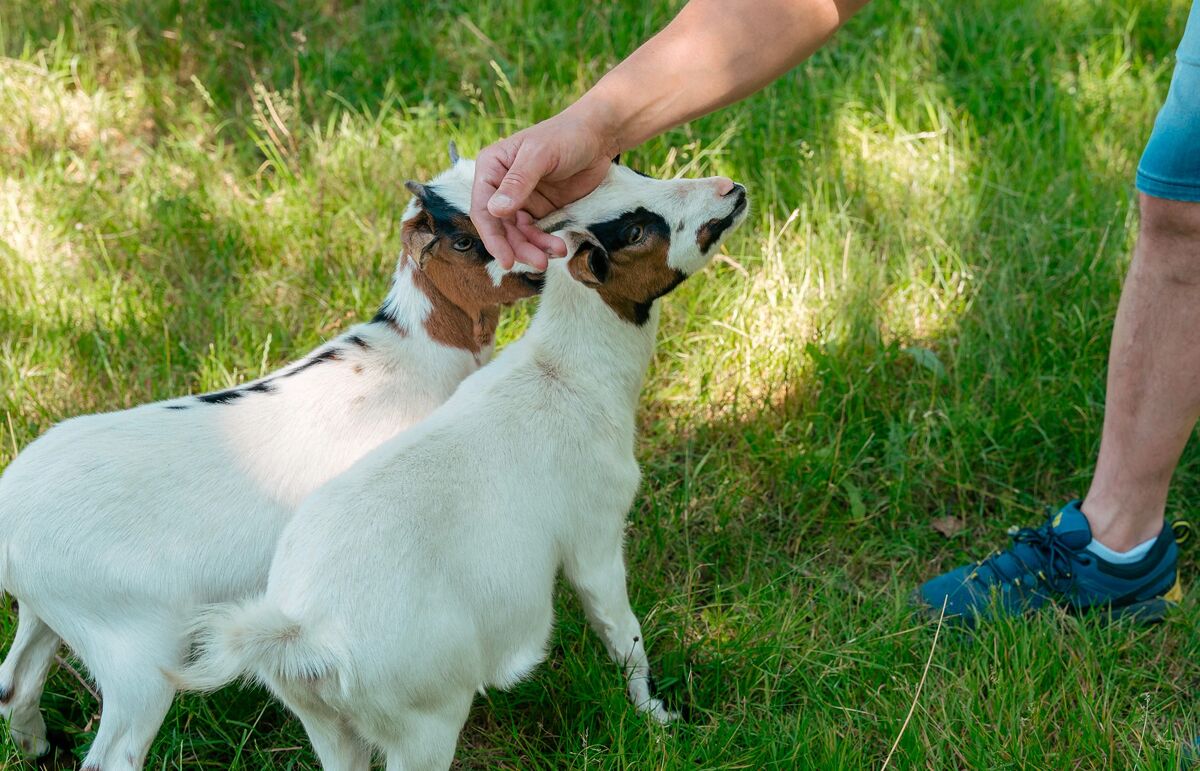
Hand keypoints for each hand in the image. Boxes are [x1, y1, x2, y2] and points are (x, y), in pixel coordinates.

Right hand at [471, 108, 617, 268]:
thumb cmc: (566, 135)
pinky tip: (560, 248)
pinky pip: (537, 233)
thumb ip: (518, 182)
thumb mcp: (540, 155)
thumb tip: (495, 211)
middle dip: (517, 248)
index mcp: (492, 168)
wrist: (599, 136)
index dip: (492, 237)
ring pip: (519, 235)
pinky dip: (546, 244)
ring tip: (553, 256)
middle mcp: (502, 187)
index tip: (506, 259)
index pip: (483, 208)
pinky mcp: (541, 210)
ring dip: (533, 249)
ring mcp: (521, 200)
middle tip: (538, 263)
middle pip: (501, 227)